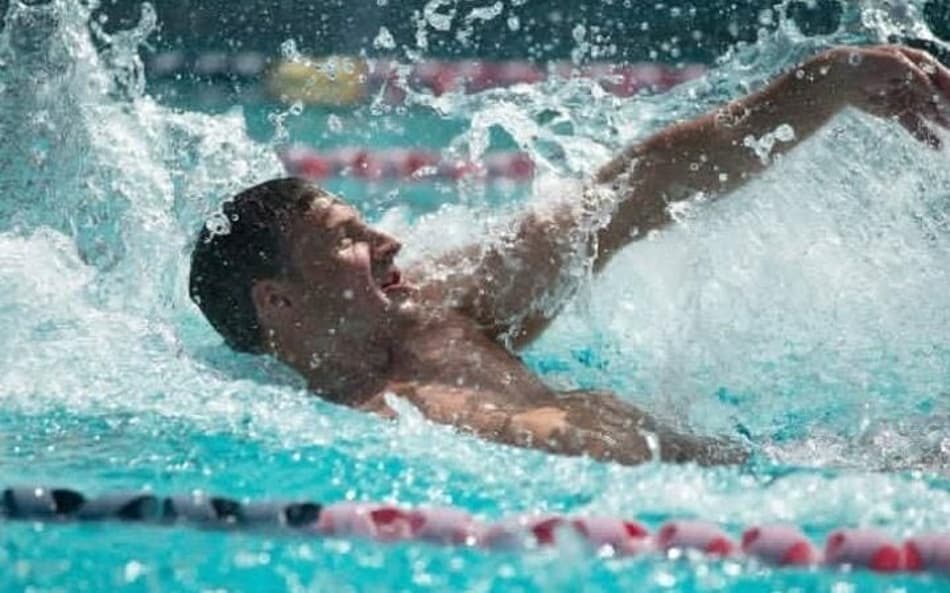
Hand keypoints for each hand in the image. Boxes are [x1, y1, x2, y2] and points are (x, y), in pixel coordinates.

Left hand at [817, 45, 949, 147]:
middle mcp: (918, 81)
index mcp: (920, 63)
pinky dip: (924, 135)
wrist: (844, 78)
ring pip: (931, 112)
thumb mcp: (894, 63)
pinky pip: (914, 124)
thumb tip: (930, 92)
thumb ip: (915, 75)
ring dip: (944, 122)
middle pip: (940, 97)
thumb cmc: (868, 64)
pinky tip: (936, 145)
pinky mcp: (898, 110)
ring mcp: (909, 96)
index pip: (941, 77)